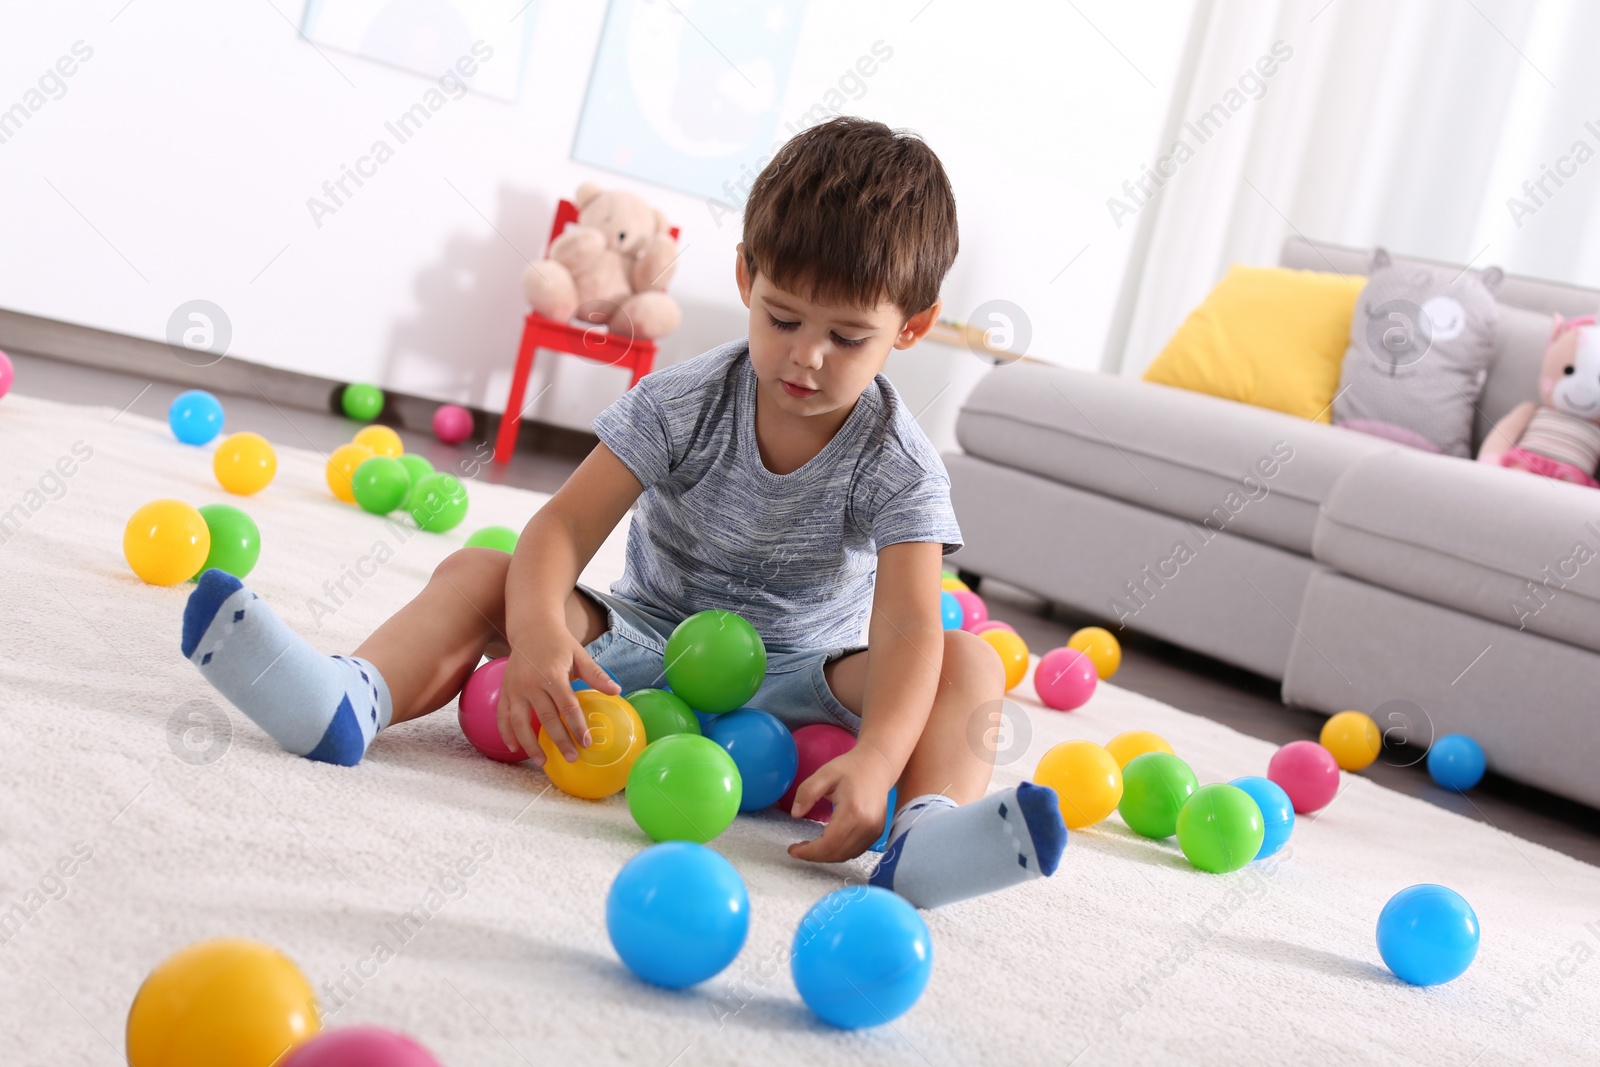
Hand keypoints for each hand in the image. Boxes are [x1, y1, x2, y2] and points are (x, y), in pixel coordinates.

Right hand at [496, 618, 619, 766]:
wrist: (531, 626)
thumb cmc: (559, 643)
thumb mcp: (580, 655)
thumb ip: (596, 675)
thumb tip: (617, 691)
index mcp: (552, 674)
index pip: (567, 706)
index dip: (577, 726)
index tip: (586, 743)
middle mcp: (531, 683)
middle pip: (546, 718)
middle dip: (559, 740)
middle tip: (571, 758)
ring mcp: (515, 688)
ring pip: (520, 722)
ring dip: (530, 744)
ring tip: (542, 762)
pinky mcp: (505, 690)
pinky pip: (502, 715)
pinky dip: (506, 733)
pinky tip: (514, 748)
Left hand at [786, 748, 896, 863]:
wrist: (877, 765)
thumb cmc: (850, 768)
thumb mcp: (825, 774)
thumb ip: (807, 792)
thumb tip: (795, 814)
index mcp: (853, 811)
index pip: (829, 843)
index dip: (810, 852)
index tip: (793, 850)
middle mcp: (866, 826)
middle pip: (837, 853)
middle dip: (815, 856)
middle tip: (798, 849)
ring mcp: (874, 831)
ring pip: (846, 856)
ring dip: (826, 857)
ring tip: (810, 847)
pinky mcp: (877, 833)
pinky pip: (855, 851)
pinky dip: (839, 853)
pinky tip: (827, 844)